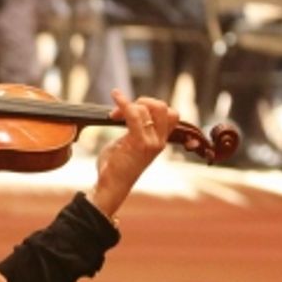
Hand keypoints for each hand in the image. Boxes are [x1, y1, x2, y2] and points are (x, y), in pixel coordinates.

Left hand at [90, 89, 179, 218]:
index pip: (171, 115)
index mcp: (160, 141)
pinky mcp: (138, 143)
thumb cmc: (116, 166)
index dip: (153, 106)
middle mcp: (159, 141)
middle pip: (163, 107)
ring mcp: (151, 142)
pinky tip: (116, 95)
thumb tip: (129, 108)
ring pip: (147, 109)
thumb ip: (135, 128)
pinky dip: (124, 102)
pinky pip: (134, 114)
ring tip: (113, 115)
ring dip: (127, 106)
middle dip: (143, 101)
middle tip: (124, 111)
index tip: (134, 111)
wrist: (111, 186)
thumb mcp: (129, 143)